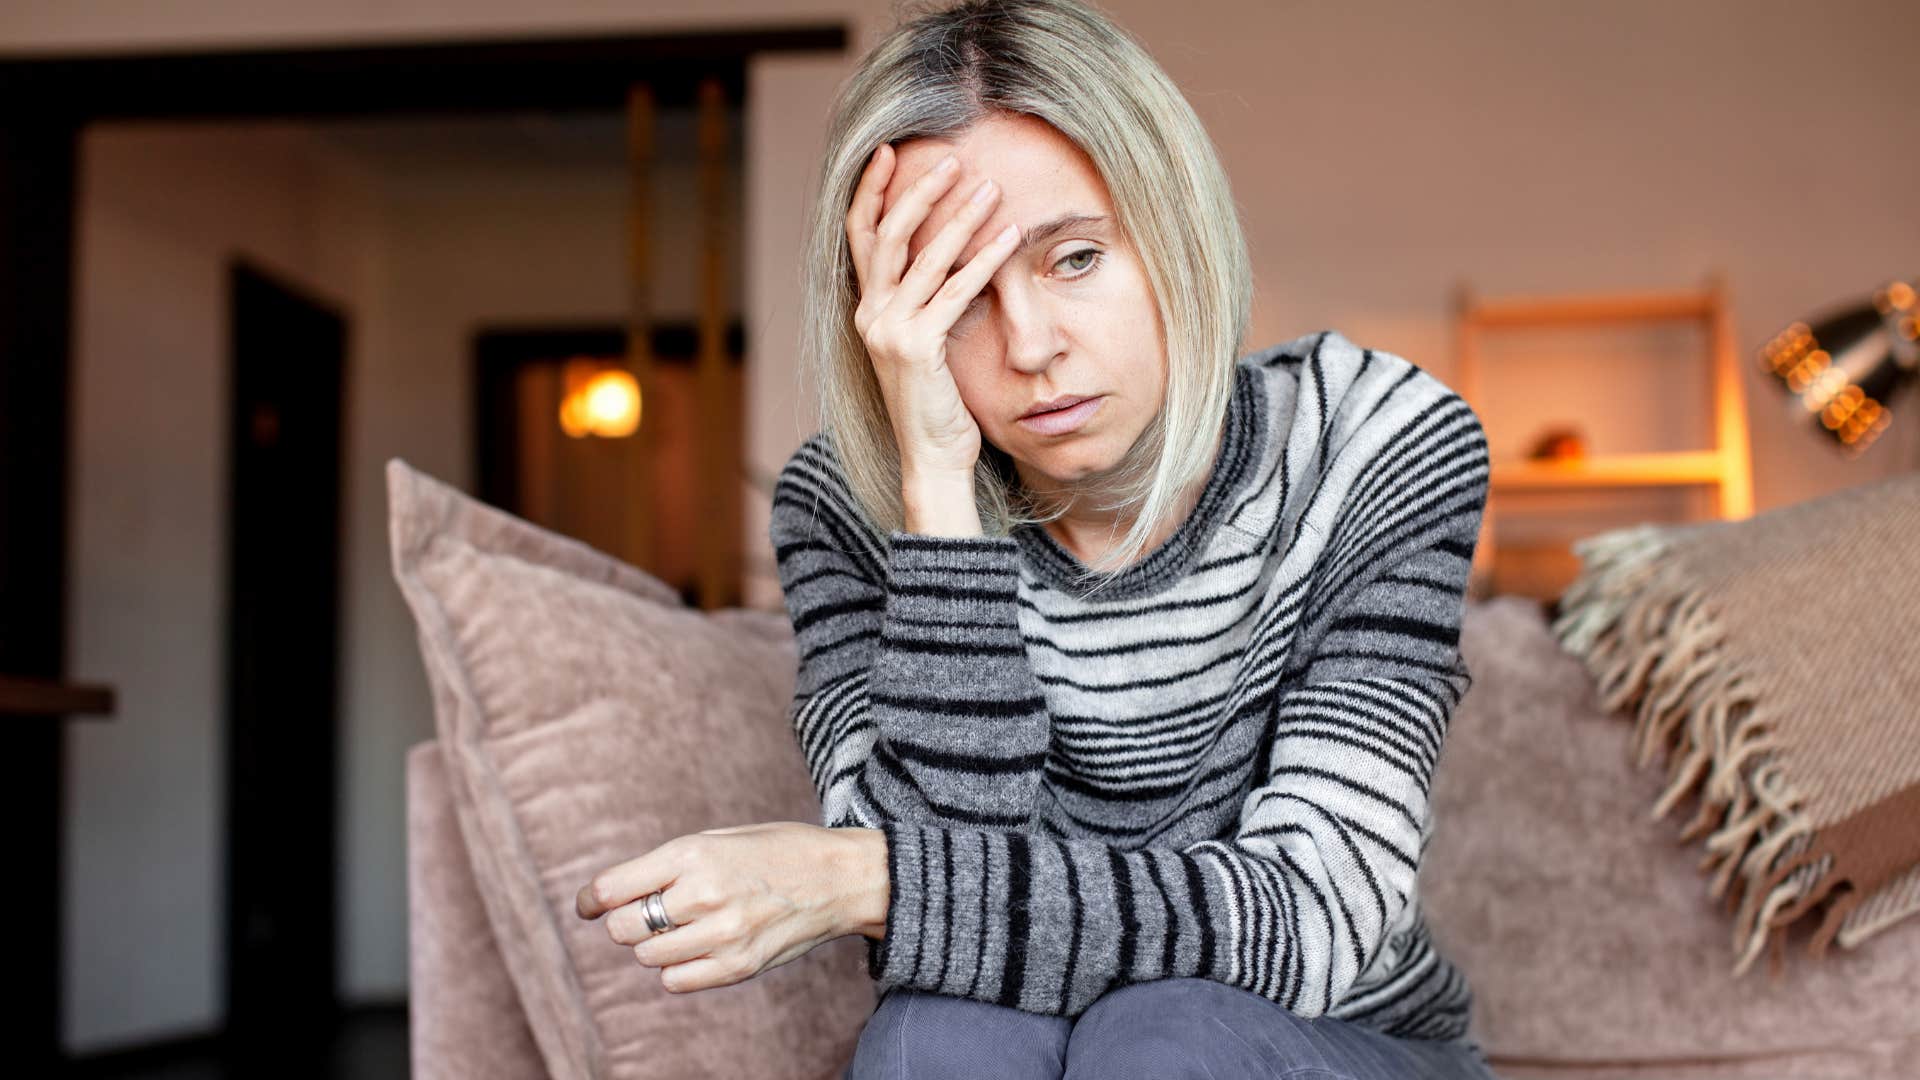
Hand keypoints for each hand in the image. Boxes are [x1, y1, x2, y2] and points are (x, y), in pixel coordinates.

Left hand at [574, 821, 865, 993]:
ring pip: (647, 958)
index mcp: (693, 854)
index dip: (591, 899)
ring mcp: (722, 935)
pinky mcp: (738, 966)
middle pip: (624, 928)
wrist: (840, 878)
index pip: (613, 889)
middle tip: (647, 913)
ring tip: (683, 927)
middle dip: (626, 921)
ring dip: (654, 945)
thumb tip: (606, 897)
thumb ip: (666, 865)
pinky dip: (676, 969)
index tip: (587, 904)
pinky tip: (696, 949)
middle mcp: (703, 894)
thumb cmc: (776, 851)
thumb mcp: (720, 838)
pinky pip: (676, 981)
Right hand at [847, 142, 1022, 480]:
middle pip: (887, 235)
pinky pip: (954, 291)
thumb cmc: (937, 404)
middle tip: (951, 160)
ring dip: (959, 218)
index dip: (870, 191)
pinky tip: (1009, 238)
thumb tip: (948, 257)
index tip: (888, 151)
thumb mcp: (923, 344)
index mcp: (867, 311)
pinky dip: (984, 260)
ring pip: (923, 257)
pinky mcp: (917, 347)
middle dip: (918, 192)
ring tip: (991, 189)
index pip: (860, 237)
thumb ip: (924, 302)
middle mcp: (870, 316)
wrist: (933, 457)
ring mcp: (890, 331)